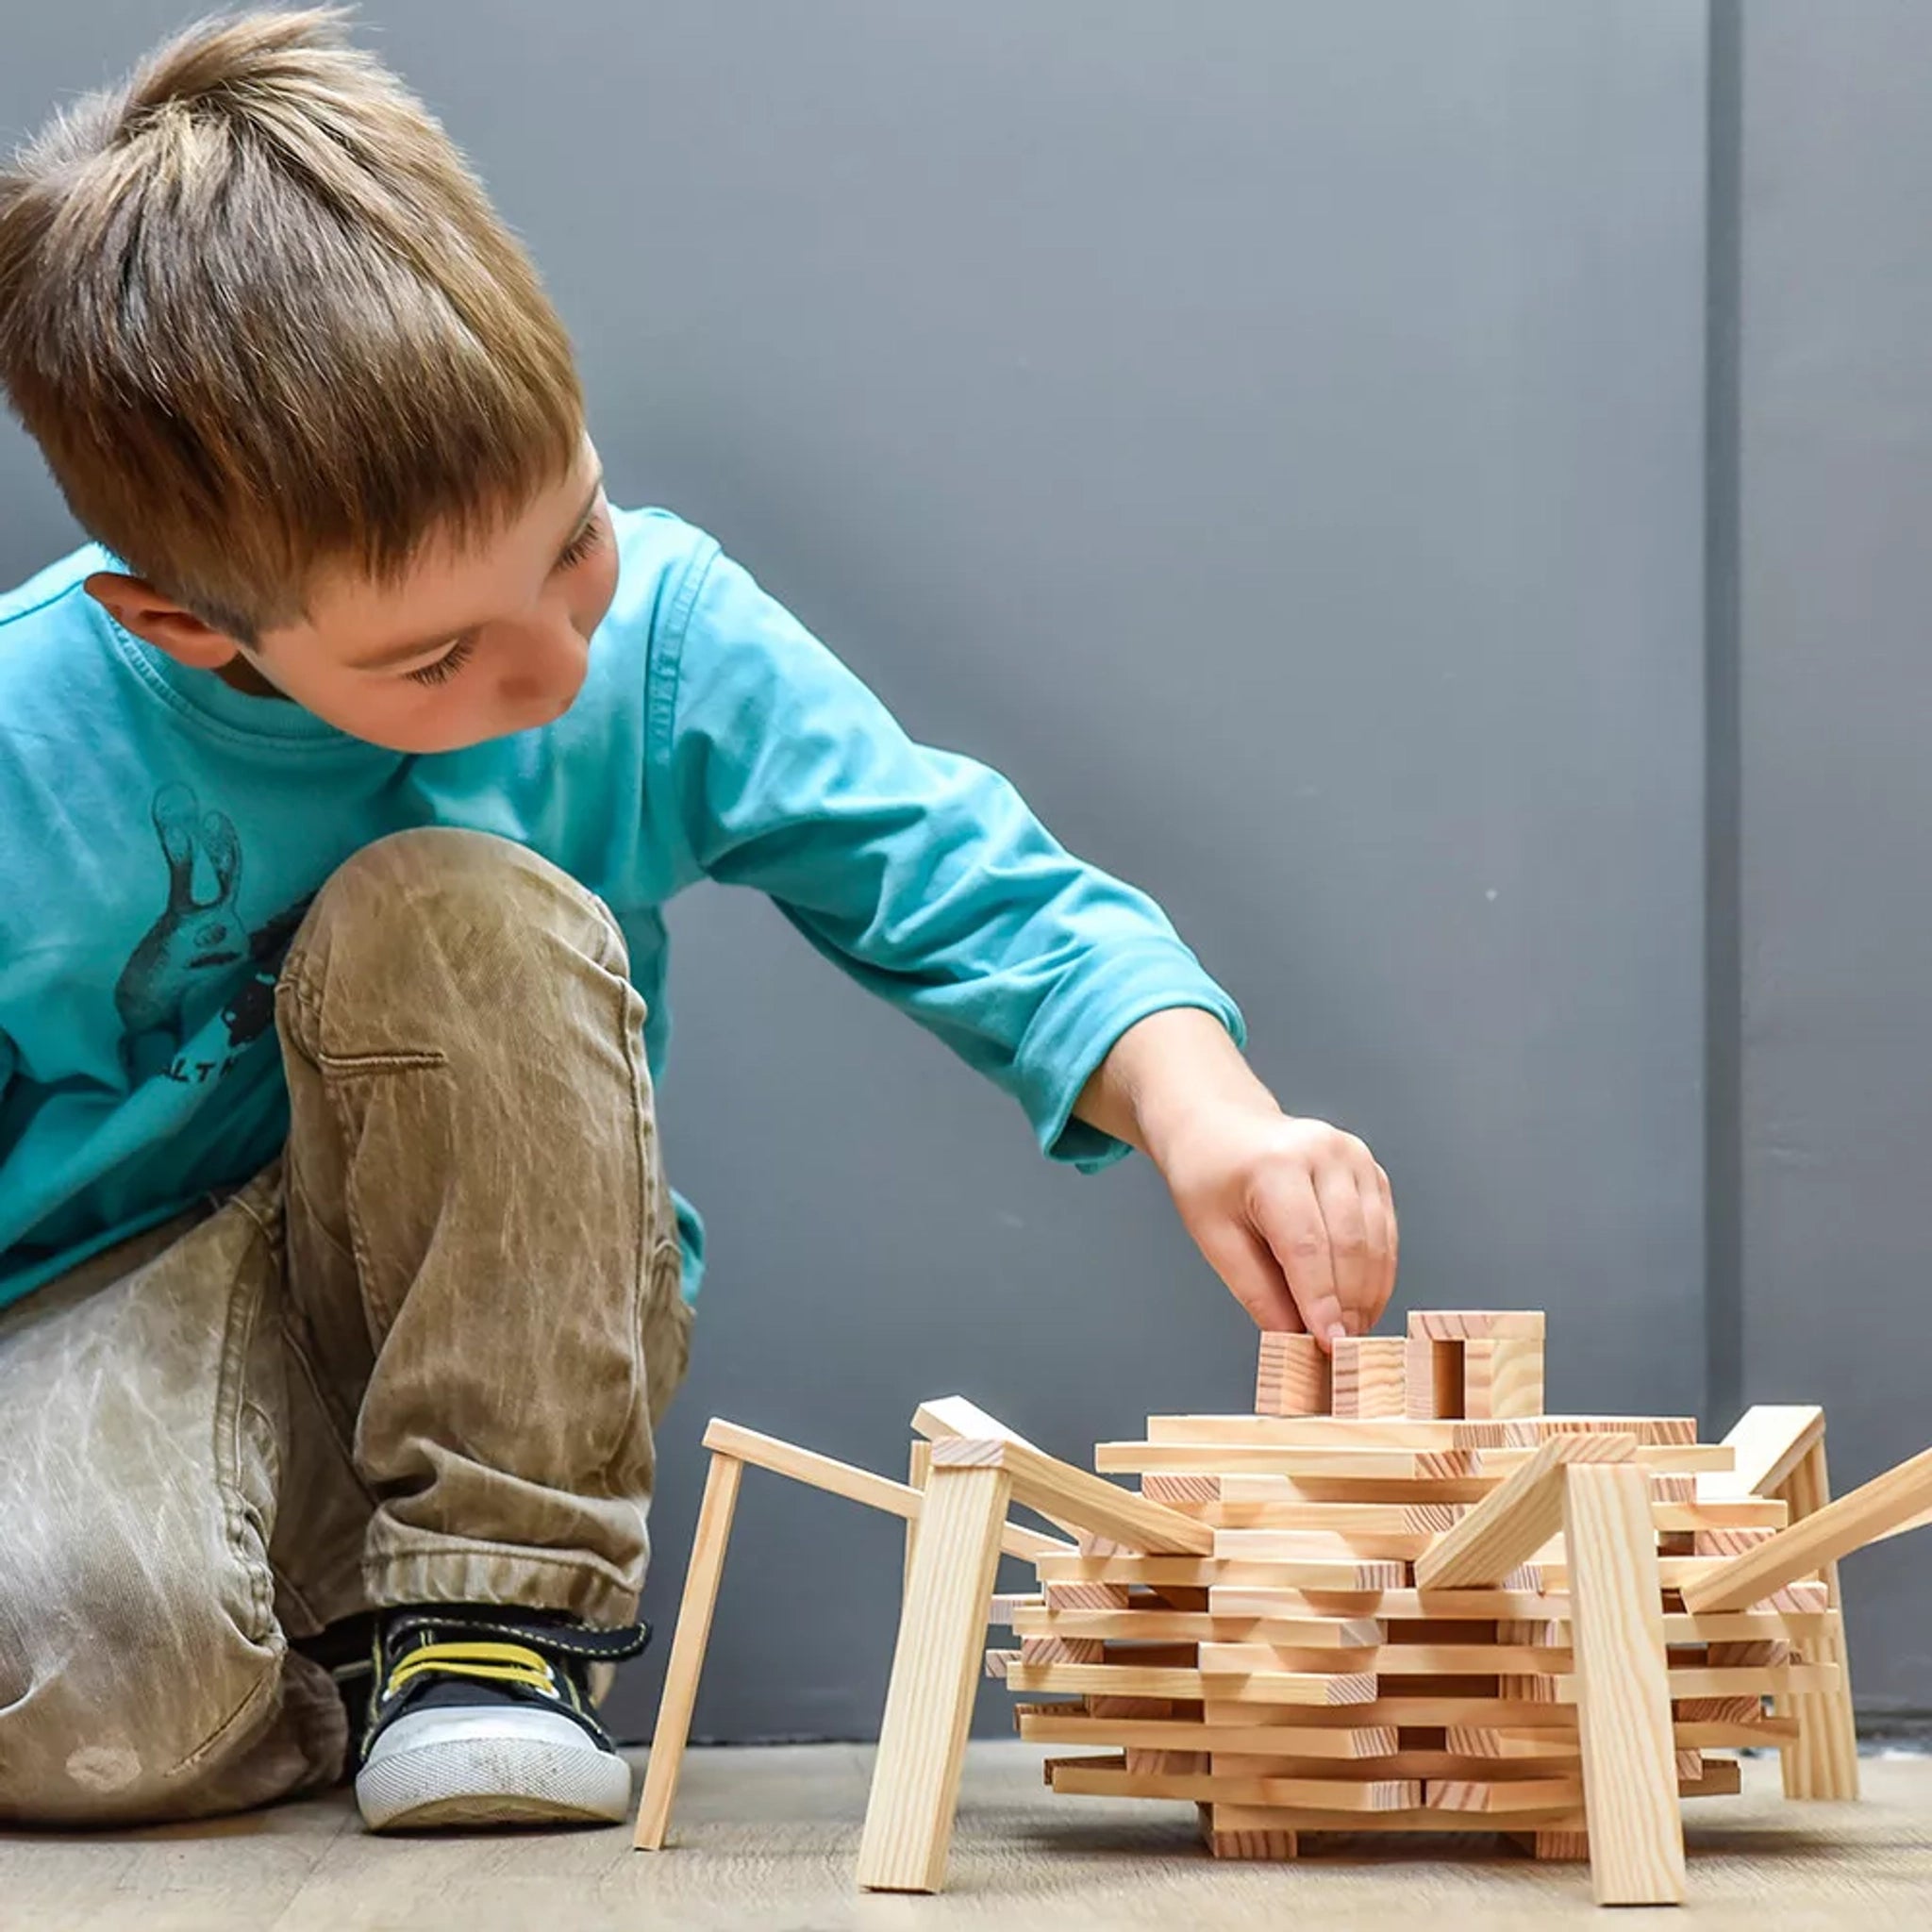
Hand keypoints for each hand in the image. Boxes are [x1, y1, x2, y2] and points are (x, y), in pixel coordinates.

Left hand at [1153, 1103, 1396, 1343]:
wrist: (1221, 1124)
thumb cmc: (1209, 1176)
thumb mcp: (1213, 1235)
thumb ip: (1256, 1288)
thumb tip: (1293, 1337)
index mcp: (1275, 1165)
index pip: (1307, 1246)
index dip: (1320, 1301)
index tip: (1328, 1343)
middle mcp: (1323, 1153)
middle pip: (1349, 1245)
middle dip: (1348, 1303)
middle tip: (1340, 1347)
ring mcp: (1353, 1156)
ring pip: (1375, 1241)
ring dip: (1368, 1293)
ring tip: (1351, 1330)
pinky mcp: (1370, 1168)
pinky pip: (1384, 1229)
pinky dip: (1378, 1270)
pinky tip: (1362, 1299)